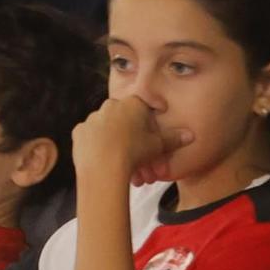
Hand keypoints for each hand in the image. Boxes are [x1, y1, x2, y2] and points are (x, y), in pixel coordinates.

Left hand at [72, 96, 191, 186]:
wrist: (104, 166)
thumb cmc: (135, 152)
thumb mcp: (158, 146)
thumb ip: (174, 138)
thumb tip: (191, 135)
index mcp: (132, 103)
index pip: (144, 107)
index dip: (150, 122)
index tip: (152, 134)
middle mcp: (110, 106)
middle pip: (124, 118)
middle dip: (132, 134)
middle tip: (139, 153)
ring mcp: (92, 118)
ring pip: (107, 128)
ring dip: (115, 140)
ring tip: (123, 161)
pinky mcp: (79, 131)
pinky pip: (91, 137)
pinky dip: (98, 146)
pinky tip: (105, 159)